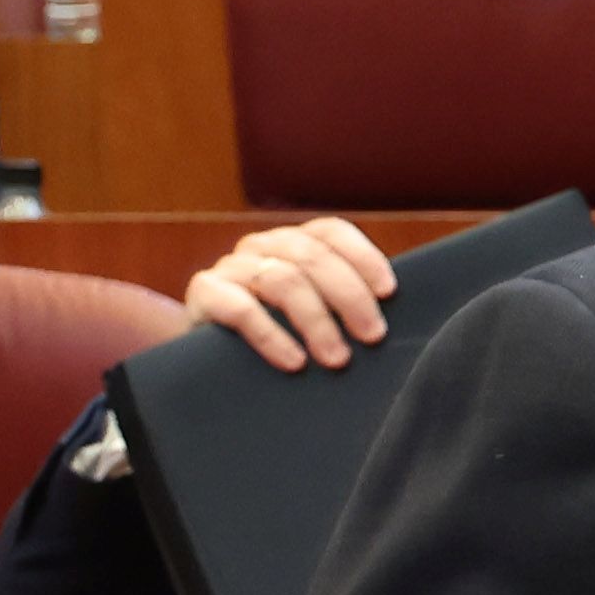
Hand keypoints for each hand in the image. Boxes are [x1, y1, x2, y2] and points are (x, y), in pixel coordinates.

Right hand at [183, 218, 402, 370]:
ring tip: (337, 359)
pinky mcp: (204, 293)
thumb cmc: (276, 336)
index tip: (390, 293)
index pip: (332, 233)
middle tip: (372, 337)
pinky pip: (241, 308)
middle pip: (312, 257)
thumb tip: (391, 321)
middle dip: (349, 297)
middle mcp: (262, 246)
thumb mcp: (313, 313)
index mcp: (294, 243)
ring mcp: (231, 267)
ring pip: (283, 280)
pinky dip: (272, 336)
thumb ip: (342, 305)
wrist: (209, 359)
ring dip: (317, 322)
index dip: (364, 258)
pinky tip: (294, 362)